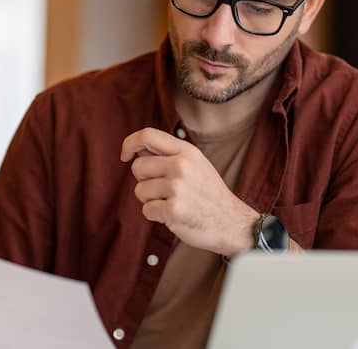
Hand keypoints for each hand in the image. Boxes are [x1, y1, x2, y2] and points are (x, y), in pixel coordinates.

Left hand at [121, 127, 259, 255]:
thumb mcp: (195, 164)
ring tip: (172, 202)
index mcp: (186, 151)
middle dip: (144, 180)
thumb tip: (137, 149)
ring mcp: (177, 188)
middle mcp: (181, 165)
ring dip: (150, 200)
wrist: (231, 222)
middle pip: (138, 166)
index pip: (147, 135)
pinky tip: (173, 215)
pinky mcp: (173, 210)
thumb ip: (169, 154)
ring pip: (140, 190)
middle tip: (163, 189)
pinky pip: (146, 210)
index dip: (130, 144)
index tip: (126, 156)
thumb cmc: (208, 193)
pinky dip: (156, 216)